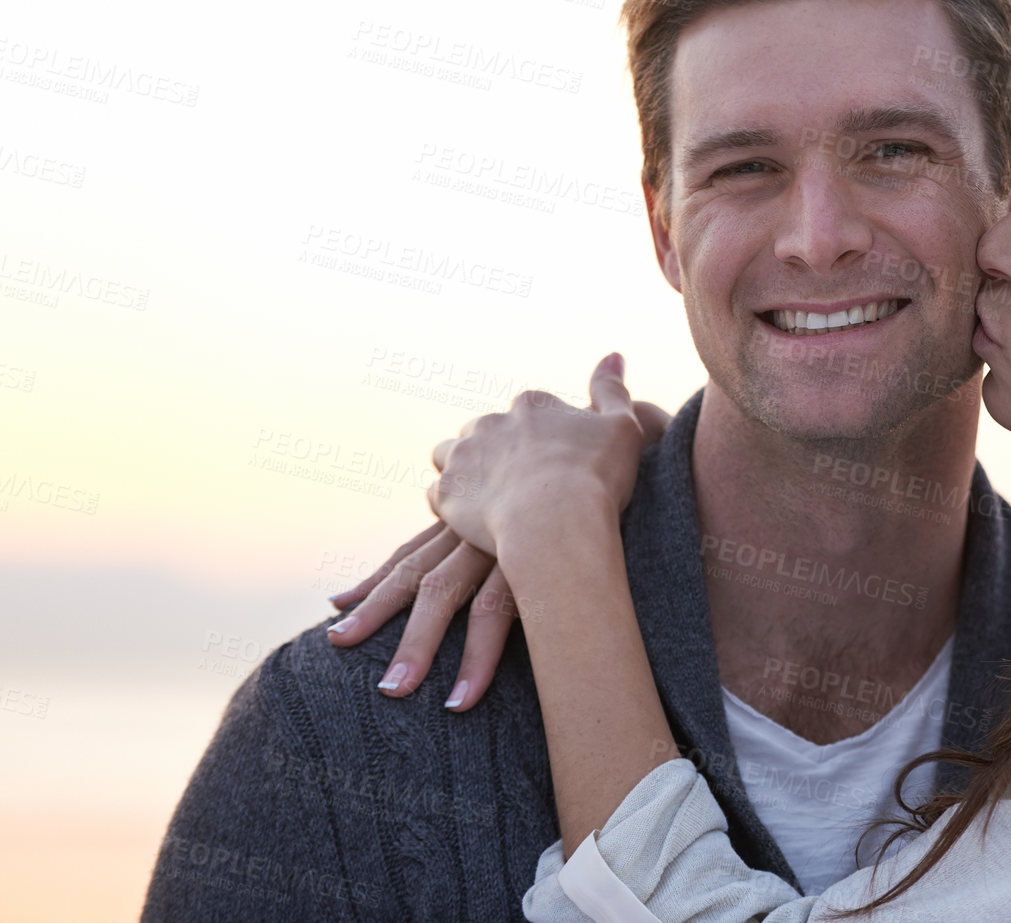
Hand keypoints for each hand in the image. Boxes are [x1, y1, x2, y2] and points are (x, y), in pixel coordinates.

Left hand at [327, 354, 667, 709]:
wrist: (625, 452)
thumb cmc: (619, 437)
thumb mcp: (610, 414)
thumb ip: (605, 391)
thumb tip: (613, 354)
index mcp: (489, 471)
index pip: (433, 515)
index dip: (397, 553)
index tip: (356, 587)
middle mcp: (478, 506)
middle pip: (417, 562)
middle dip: (377, 603)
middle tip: (339, 634)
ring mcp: (494, 533)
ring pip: (439, 594)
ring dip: (415, 646)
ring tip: (390, 689)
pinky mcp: (522, 562)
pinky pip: (495, 620)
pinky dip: (477, 660)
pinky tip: (458, 702)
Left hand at [426, 354, 652, 577]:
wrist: (559, 522)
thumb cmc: (596, 475)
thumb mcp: (622, 426)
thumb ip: (611, 390)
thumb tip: (613, 355)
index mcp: (531, 406)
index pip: (526, 412)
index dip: (539, 437)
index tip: (554, 462)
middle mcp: (491, 422)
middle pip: (484, 430)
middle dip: (495, 449)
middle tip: (521, 484)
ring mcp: (464, 456)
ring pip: (449, 454)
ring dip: (463, 469)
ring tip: (488, 497)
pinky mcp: (446, 492)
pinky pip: (437, 494)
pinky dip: (451, 503)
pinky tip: (473, 518)